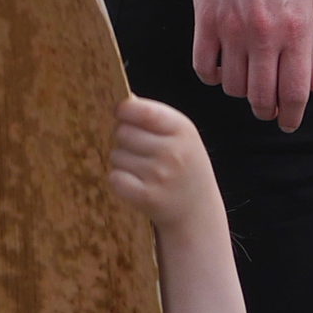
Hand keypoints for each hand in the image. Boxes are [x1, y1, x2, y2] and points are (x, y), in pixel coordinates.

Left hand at [107, 96, 216, 231]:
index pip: (141, 110)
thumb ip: (155, 117)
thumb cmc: (185, 168)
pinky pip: (115, 178)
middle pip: (122, 132)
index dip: (124, 110)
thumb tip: (126, 101)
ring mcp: (160, 175)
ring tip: (142, 171)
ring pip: (116, 156)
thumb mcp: (182, 137)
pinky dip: (119, 181)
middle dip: (123, 140)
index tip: (121, 115)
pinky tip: (135, 184)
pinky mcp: (148, 197)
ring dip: (122, 162)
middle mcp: (173, 151)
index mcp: (183, 129)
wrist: (198, 212)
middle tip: (139, 151)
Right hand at [189, 0, 312, 131]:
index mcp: (296, 29)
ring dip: (239, 91)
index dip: (291, 115)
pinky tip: (219, 67)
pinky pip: (203, 68)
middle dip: (265, 110)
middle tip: (265, 107)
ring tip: (244, 78)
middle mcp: (265, 34)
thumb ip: (311, 46)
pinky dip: (211, 76)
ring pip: (232, 87)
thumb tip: (312, 84)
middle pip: (261, 97)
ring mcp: (232, 30)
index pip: (294, 91)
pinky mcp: (205, 22)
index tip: (288, 123)